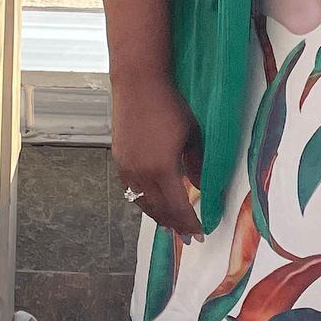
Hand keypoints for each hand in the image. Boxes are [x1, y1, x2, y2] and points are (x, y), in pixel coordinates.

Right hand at [112, 74, 205, 239]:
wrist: (138, 84)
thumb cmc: (170, 106)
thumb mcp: (192, 135)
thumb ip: (197, 164)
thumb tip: (201, 187)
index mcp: (162, 169)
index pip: (178, 207)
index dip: (189, 223)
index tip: (200, 234)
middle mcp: (141, 174)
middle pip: (158, 210)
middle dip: (174, 225)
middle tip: (187, 236)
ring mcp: (127, 168)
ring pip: (142, 203)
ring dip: (158, 217)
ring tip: (171, 225)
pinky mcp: (119, 160)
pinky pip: (132, 191)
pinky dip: (145, 202)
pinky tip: (153, 203)